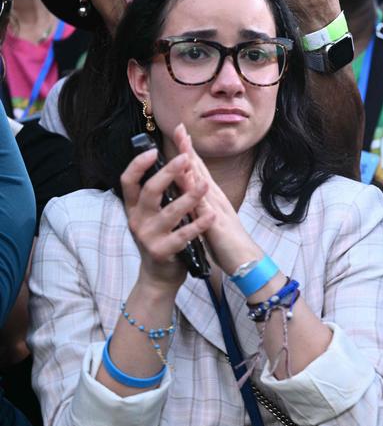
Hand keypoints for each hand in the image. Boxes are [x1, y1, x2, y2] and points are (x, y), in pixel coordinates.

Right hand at [121, 143, 214, 290]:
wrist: (159, 275)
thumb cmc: (162, 237)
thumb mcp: (153, 214)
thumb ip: (159, 193)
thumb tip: (171, 161)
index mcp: (134, 207)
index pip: (128, 181)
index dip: (138, 165)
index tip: (153, 150)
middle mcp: (137, 220)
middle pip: (150, 191)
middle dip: (168, 173)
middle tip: (185, 158)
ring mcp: (148, 237)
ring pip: (169, 213)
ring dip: (189, 197)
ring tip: (205, 184)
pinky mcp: (162, 251)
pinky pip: (182, 236)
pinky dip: (198, 225)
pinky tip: (212, 215)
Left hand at [172, 125, 261, 276]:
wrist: (246, 260)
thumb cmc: (228, 242)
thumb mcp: (210, 219)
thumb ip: (200, 205)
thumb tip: (187, 194)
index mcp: (211, 198)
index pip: (197, 170)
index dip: (187, 151)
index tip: (180, 133)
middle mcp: (214, 199)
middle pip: (199, 170)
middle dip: (188, 149)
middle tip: (180, 129)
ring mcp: (216, 209)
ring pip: (201, 184)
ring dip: (192, 165)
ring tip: (182, 146)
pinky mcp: (217, 224)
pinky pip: (204, 207)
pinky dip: (197, 194)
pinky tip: (189, 183)